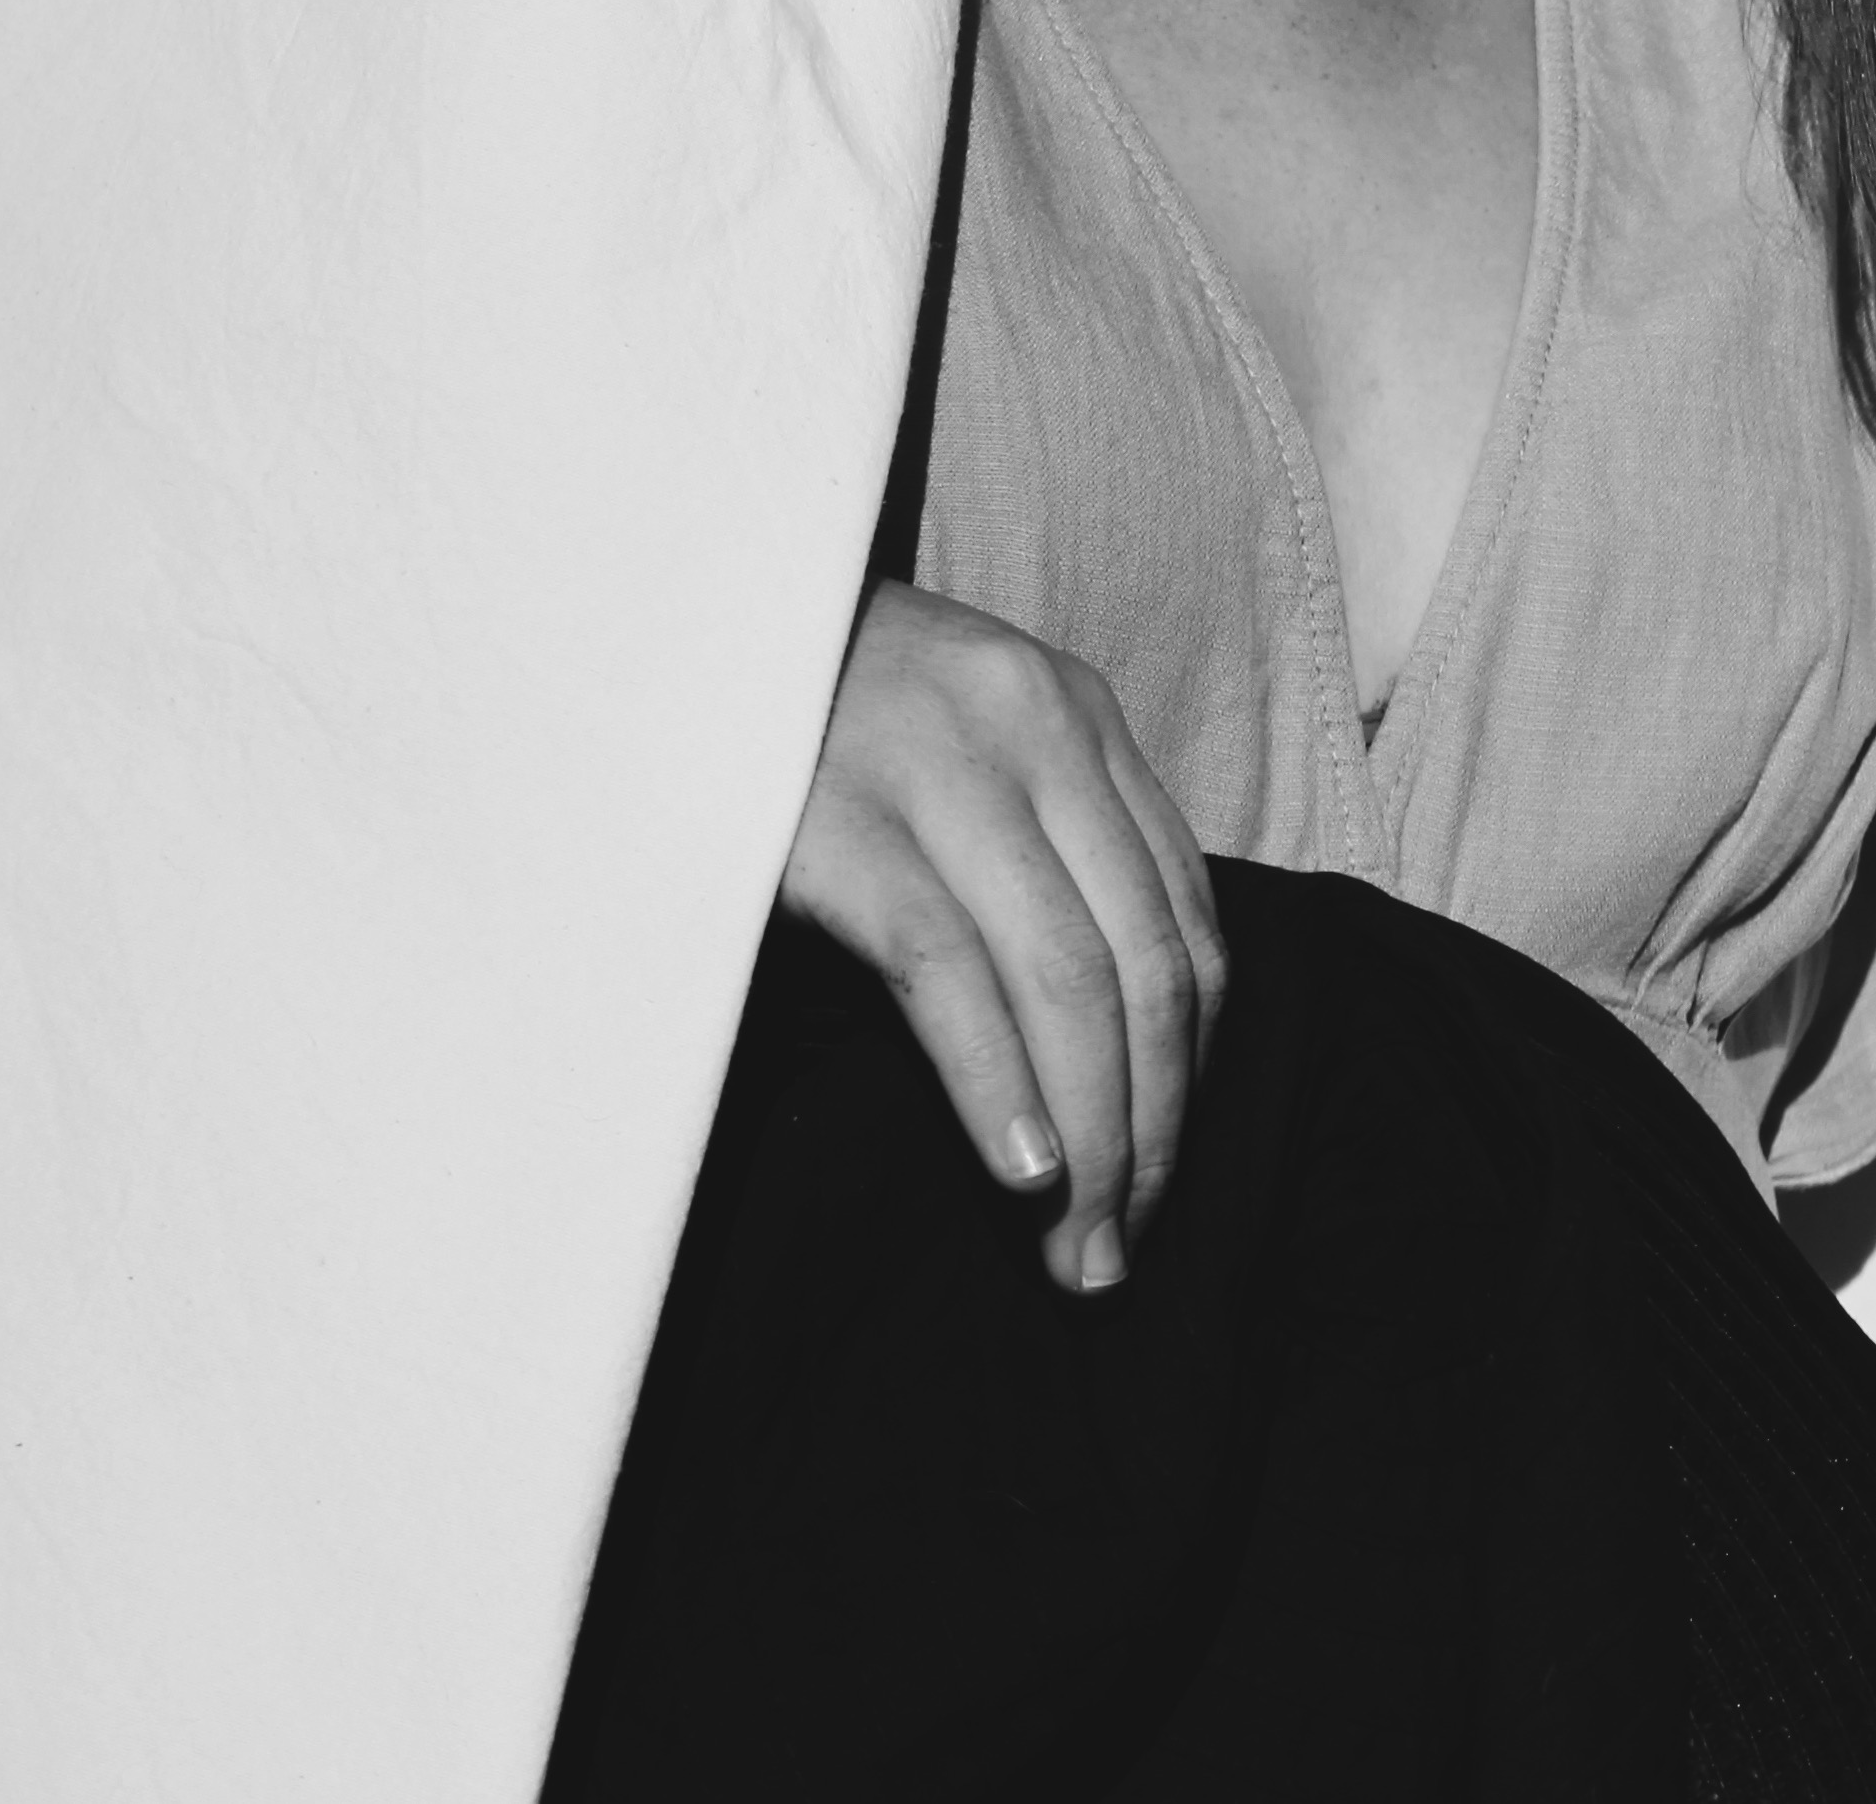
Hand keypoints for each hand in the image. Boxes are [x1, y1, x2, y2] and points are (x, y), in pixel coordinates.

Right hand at [782, 585, 1226, 1292]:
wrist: (679, 624)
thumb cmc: (813, 717)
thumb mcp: (962, 744)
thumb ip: (1041, 844)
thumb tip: (1108, 1048)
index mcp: (1074, 712)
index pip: (1185, 912)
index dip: (1195, 1064)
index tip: (1163, 1173)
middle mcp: (1032, 725)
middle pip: (1143, 958)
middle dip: (1152, 1127)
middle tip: (1120, 1251)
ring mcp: (939, 766)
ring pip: (1067, 974)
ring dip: (1090, 1138)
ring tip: (1074, 1249)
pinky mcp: (839, 822)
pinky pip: (950, 972)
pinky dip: (999, 1084)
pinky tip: (1018, 1172)